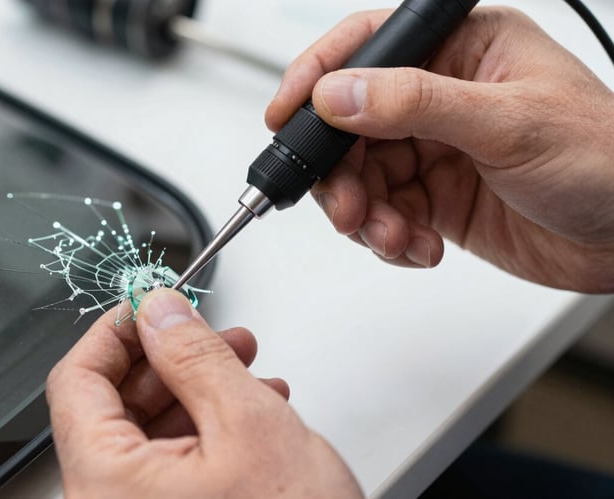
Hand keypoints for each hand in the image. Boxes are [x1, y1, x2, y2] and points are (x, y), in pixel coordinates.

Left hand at [47, 289, 363, 498]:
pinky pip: (173, 460)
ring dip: (197, 387)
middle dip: (170, 357)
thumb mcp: (247, 423)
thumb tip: (157, 309)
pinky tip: (251, 408)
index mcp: (106, 483)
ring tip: (246, 367)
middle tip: (212, 333)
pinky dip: (208, 425)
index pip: (75, 380)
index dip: (115, 330)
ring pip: (150, 429)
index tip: (150, 304)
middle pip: (113, 403)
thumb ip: (194, 355)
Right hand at [267, 7, 613, 291]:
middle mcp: (440, 97)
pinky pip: (384, 214)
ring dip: (364, 214)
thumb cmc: (606, 159)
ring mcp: (435, 150)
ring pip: (362, 177)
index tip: (285, 116)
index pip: (367, 48)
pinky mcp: (434, 198)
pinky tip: (419, 247)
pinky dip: (388, 238)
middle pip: (351, 125)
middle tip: (346, 207)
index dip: (317, 79)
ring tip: (392, 236)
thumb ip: (415, 104)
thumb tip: (338, 94)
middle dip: (341, 173)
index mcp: (461, 51)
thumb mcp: (508, 123)